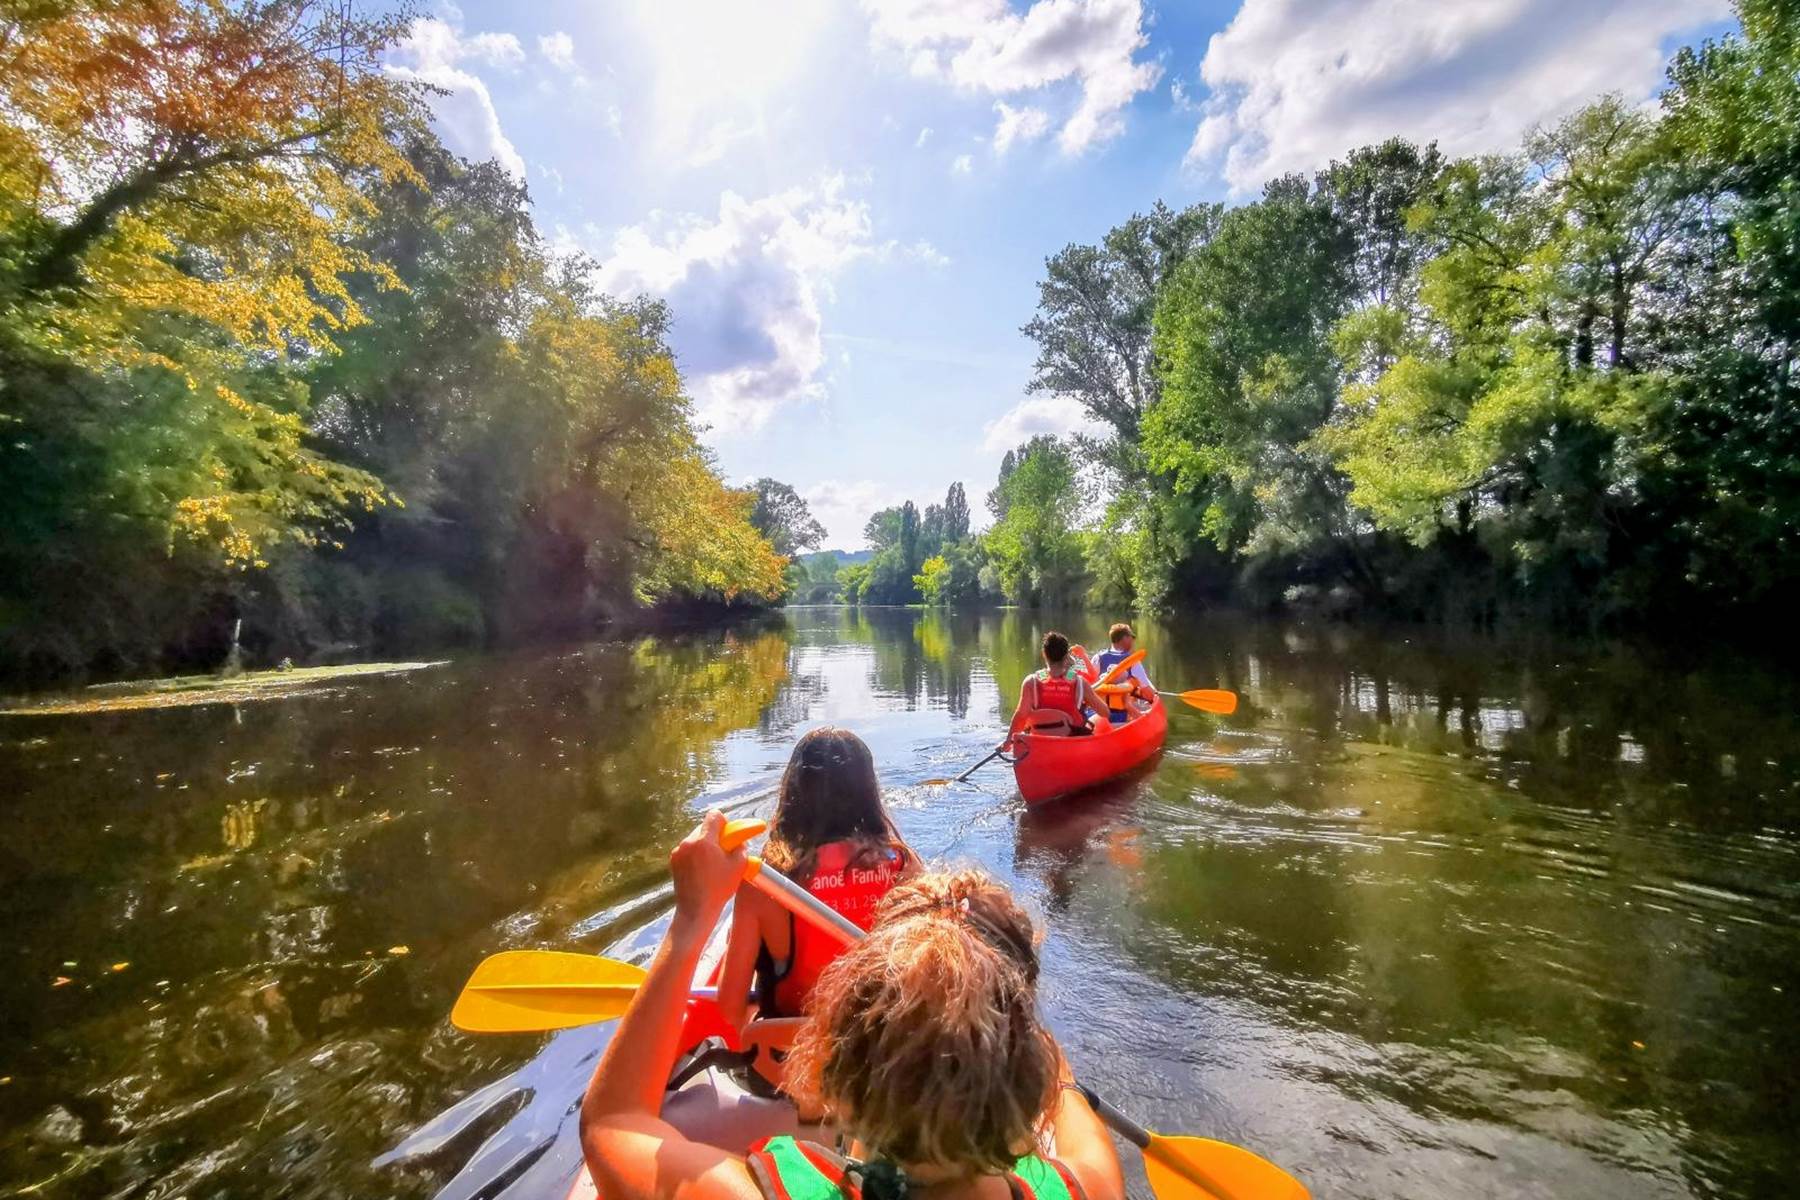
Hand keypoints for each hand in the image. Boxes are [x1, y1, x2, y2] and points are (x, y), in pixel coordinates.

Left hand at [669, 809, 746, 924]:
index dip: (724, 822)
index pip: (714, 816)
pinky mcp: (673, 860)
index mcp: (704, 841)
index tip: (729, 834)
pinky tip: (701, 870)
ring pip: (695, 838)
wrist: (696, 909)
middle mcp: (688, 842)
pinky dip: (695, 854)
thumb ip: (741, 848)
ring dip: (704, 845)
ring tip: (711, 864)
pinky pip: (688, 849)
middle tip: (723, 851)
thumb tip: (738, 841)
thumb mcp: (739, 867)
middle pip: (704, 827)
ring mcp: (678, 851)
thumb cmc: (719, 888)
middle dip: (715, 836)